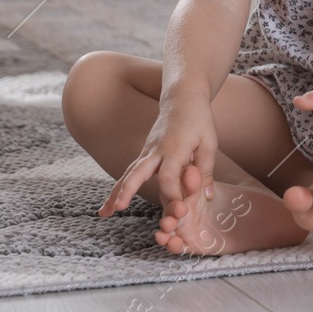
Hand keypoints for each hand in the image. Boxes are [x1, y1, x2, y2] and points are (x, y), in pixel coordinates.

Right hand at [99, 87, 217, 216]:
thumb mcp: (209, 142)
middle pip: (138, 171)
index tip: (180, 211)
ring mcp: (147, 152)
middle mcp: (156, 150)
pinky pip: (130, 173)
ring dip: (116, 193)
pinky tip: (109, 205)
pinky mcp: (144, 155)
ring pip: (129, 173)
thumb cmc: (199, 120)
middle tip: (119, 207)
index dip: (173, 194)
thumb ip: (206, 170)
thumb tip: (207, 198)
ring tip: (103, 213)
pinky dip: (119, 188)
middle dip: (129, 190)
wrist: (182, 98)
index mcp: (174, 148)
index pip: (169, 175)